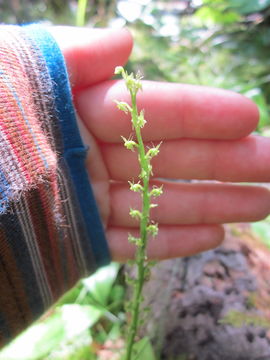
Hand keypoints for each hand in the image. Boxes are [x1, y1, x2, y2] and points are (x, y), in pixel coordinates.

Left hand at [49, 27, 269, 261]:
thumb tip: (127, 41)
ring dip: (213, 206)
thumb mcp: (27, 69)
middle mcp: (94, 158)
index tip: (249, 117)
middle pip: (171, 160)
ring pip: (162, 205)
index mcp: (82, 113)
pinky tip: (215, 235)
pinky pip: (134, 244)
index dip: (202, 114)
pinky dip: (173, 241)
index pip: (154, 112)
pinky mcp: (82, 242)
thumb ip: (78, 53)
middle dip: (226, 163)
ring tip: (260, 204)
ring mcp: (90, 204)